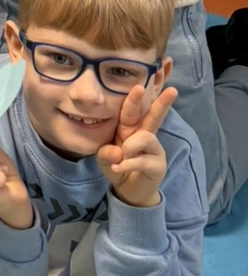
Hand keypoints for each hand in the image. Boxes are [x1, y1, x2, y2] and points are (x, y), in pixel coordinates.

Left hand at [98, 82, 177, 206]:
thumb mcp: (104, 158)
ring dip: (130, 147)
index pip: (132, 110)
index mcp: (130, 128)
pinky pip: (143, 160)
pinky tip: (118, 168)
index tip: (140, 86)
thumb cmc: (116, 165)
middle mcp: (144, 135)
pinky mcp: (157, 165)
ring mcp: (154, 150)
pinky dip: (128, 164)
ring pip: (146, 138)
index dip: (135, 99)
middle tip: (172, 91)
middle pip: (154, 116)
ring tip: (121, 157)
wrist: (127, 189)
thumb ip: (106, 152)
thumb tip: (118, 152)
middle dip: (162, 103)